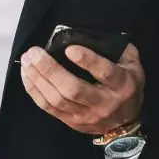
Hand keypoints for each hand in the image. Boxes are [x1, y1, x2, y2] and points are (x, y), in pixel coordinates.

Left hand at [19, 44, 144, 134]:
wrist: (124, 124)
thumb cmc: (126, 86)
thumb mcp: (132, 64)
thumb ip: (118, 49)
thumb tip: (91, 34)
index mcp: (122, 85)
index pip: (105, 72)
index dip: (87, 61)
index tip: (69, 48)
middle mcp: (103, 102)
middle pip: (73, 89)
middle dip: (50, 70)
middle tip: (34, 53)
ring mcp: (85, 115)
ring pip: (57, 100)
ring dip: (38, 79)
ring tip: (26, 61)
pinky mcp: (71, 122)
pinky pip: (48, 108)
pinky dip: (34, 91)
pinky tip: (26, 75)